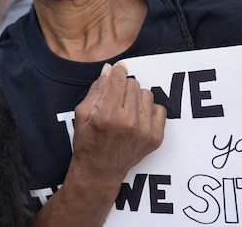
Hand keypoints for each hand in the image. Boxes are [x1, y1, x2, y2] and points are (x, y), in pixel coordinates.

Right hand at [67, 63, 165, 199]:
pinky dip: (148, 110)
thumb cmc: (87, 141)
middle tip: (115, 98)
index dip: (117, 71)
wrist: (100, 171)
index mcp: (106, 115)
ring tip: (126, 109)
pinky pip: (160, 109)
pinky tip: (137, 118)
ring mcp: (145, 131)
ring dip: (136, 97)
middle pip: (134, 84)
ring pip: (147, 94)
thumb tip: (109, 69)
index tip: (117, 69)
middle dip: (124, 87)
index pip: (119, 80)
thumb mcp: (81, 114)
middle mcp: (128, 122)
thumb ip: (96, 89)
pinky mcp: (156, 138)